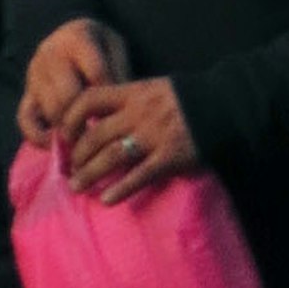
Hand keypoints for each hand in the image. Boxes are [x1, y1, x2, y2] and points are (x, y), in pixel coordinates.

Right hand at [17, 20, 125, 142]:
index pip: (96, 72)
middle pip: (70, 94)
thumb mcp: (113, 47)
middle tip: (101, 133)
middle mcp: (51, 53)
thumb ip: (118, 71)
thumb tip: (119, 107)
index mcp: (77, 37)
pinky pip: (26, 120)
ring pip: (52, 109)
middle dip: (87, 117)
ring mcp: (35, 74)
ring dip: (69, 129)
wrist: (69, 38)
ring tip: (86, 139)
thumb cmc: (98, 47)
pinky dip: (39, 137)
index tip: (118, 111)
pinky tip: (57, 144)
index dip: (110, 95)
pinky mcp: (26, 94)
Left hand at [59, 73, 201, 200]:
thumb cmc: (185, 98)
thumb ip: (128, 100)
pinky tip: (106, 199)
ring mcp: (154, 135)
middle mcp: (140, 112)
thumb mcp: (154, 88)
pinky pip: (139, 176)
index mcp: (134, 92)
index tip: (64, 135)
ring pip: (111, 156)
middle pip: (96, 135)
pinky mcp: (170, 157)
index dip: (71, 118)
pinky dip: (120, 189)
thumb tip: (95, 118)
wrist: (224, 105)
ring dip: (89, 175)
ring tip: (77, 187)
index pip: (90, 99)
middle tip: (70, 170)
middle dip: (77, 156)